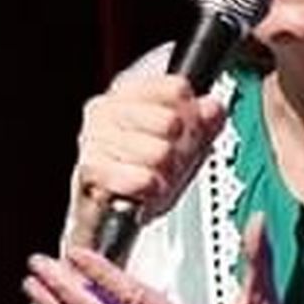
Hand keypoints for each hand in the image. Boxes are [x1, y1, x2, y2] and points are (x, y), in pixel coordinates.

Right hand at [69, 60, 227, 246]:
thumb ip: (203, 123)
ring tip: (157, 177)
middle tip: (172, 161)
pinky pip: (139, 178)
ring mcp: (95, 137)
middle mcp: (106, 109)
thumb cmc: (138, 172)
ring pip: (159, 152)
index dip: (193, 115)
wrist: (105, 214)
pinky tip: (147, 187)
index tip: (188, 130)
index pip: (177, 89)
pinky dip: (149, 188)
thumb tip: (213, 108)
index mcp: (128, 91)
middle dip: (180, 149)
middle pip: (170, 121)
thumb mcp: (180, 144)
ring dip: (166, 173)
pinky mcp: (90, 169)